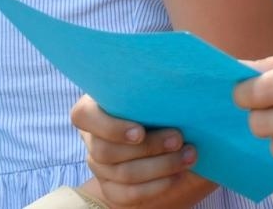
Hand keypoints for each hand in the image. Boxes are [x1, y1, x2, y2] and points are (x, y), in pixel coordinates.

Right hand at [70, 96, 196, 206]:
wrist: (176, 129)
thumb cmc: (165, 99)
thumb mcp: (159, 89)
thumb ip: (158, 86)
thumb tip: (180, 77)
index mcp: (96, 107)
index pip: (83, 116)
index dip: (110, 128)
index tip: (140, 132)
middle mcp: (93, 138)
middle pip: (107, 151)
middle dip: (149, 147)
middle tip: (179, 139)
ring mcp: (99, 165)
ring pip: (122, 174)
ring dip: (160, 166)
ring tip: (189, 155)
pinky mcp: (112, 187)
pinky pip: (126, 194)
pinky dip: (155, 187)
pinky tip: (177, 175)